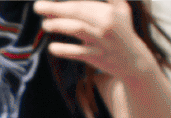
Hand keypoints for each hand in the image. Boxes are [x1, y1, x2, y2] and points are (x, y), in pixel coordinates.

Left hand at [37, 0, 158, 80]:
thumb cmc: (120, 29)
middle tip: (38, 6)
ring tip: (45, 24)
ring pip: (77, 29)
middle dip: (56, 8)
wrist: (132, 59)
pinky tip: (52, 47)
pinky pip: (77, 52)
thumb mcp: (120, 8)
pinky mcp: (96, 56)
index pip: (84, 1)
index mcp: (111, 9)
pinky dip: (63, 49)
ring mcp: (102, 40)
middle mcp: (107, 23)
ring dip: (58, 25)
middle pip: (78, 11)